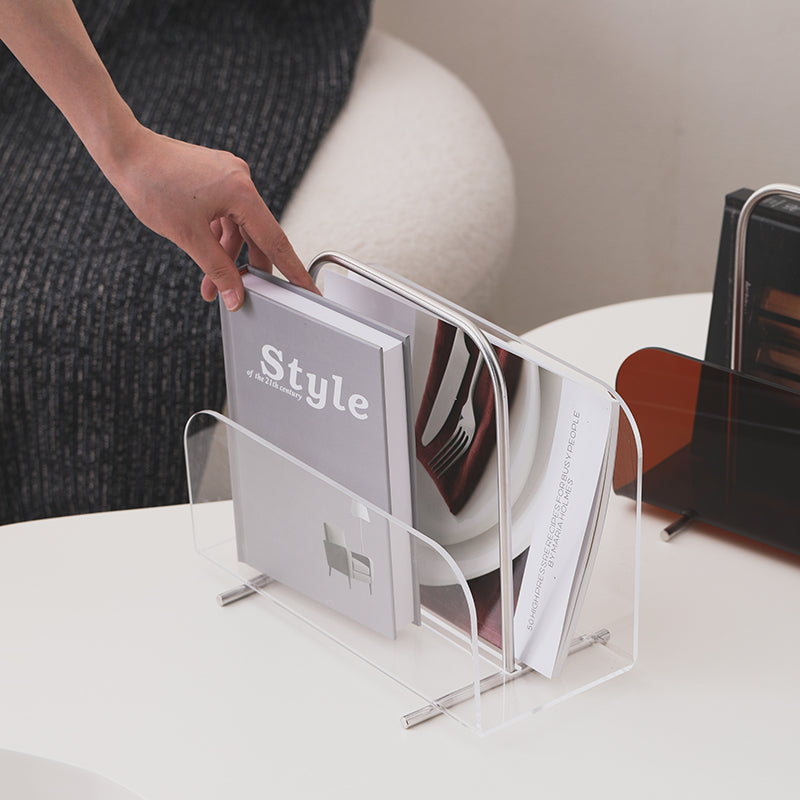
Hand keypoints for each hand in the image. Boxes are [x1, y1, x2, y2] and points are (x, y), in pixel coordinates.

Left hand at [107, 125, 317, 309]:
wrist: (123, 149)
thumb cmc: (151, 185)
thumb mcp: (188, 237)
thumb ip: (217, 270)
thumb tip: (236, 296)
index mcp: (241, 192)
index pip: (275, 240)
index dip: (293, 270)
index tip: (308, 290)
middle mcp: (241, 180)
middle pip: (257, 235)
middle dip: (248, 268)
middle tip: (245, 295)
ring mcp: (228, 176)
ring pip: (238, 228)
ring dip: (227, 255)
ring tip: (210, 282)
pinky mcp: (215, 176)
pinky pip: (227, 214)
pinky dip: (218, 237)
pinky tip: (204, 253)